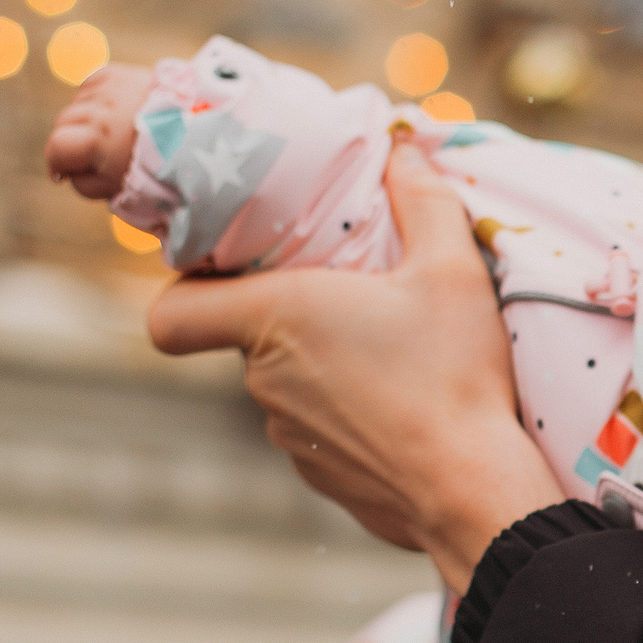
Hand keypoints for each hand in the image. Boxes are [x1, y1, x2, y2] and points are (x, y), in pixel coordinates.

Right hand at [46, 64, 154, 199]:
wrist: (194, 139)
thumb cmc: (153, 169)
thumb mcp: (113, 189)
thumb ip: (82, 182)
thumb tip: (65, 170)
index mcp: (96, 140)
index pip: (57, 147)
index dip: (57, 163)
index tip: (63, 173)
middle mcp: (99, 110)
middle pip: (63, 123)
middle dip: (72, 142)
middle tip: (93, 156)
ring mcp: (110, 89)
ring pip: (76, 104)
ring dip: (85, 119)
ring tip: (109, 133)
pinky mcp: (121, 74)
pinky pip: (92, 83)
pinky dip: (94, 96)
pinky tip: (108, 110)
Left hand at [145, 143, 564, 589]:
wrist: (473, 492)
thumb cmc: (454, 375)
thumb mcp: (452, 270)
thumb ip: (424, 201)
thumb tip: (404, 150)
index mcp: (275, 319)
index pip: (170, 315)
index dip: (187, 292)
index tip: (232, 275)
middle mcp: (263, 381)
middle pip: (248, 339)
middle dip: (293, 320)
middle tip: (358, 302)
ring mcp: (287, 436)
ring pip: (287, 387)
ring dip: (326, 370)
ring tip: (396, 361)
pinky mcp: (319, 476)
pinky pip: (321, 432)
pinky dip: (351, 419)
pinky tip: (408, 411)